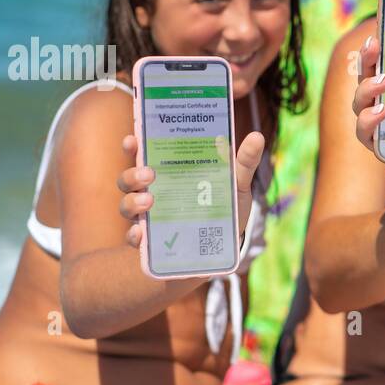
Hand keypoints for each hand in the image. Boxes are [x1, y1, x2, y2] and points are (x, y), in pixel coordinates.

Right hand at [117, 129, 265, 249]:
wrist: (227, 248)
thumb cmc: (226, 209)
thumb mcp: (236, 184)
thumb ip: (243, 162)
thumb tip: (257, 137)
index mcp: (168, 173)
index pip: (142, 154)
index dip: (133, 145)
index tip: (133, 139)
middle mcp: (152, 193)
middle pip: (128, 180)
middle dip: (133, 174)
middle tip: (149, 174)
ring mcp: (149, 218)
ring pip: (126, 206)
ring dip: (132, 202)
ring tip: (149, 201)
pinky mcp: (152, 243)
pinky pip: (134, 239)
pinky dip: (134, 235)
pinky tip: (141, 233)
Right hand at [351, 34, 384, 238]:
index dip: (378, 48)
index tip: (380, 28)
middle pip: (365, 80)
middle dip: (365, 61)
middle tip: (375, 47)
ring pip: (360, 106)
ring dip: (366, 90)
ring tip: (384, 82)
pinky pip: (367, 137)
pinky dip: (370, 123)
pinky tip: (382, 113)